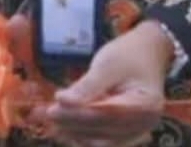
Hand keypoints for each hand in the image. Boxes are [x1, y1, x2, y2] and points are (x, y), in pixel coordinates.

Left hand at [42, 21, 173, 146]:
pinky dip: (81, 135)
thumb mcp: (108, 63)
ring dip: (72, 131)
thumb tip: (61, 102)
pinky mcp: (127, 134)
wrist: (148, 53)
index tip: (51, 107)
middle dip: (70, 123)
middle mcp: (144, 123)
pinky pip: (100, 141)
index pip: (105, 115)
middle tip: (43, 113)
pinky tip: (65, 126)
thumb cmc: (130, 54)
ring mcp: (137, 131)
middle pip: (100, 130)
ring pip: (97, 140)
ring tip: (49, 118)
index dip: (75, 114)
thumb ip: (86, 86)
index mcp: (145, 104)